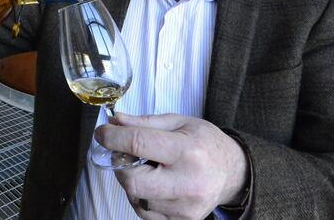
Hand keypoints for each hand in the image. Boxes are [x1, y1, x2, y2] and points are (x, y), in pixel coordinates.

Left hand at [94, 113, 247, 219]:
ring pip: (135, 198)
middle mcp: (188, 182)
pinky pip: (144, 212)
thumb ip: (143, 123)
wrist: (232, 172)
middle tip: (126, 154)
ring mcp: (185, 207)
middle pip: (132, 180)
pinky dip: (140, 197)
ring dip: (131, 181)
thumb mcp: (178, 122)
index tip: (102, 133)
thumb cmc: (205, 143)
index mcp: (187, 151)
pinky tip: (154, 184)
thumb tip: (114, 122)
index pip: (138, 144)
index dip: (113, 138)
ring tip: (147, 168)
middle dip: (120, 165)